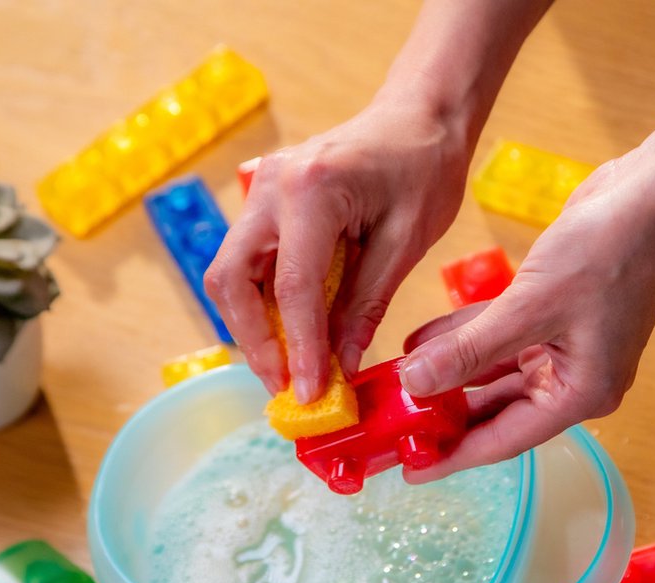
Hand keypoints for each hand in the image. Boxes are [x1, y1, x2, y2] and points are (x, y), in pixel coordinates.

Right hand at [204, 99, 470, 401]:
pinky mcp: (265, 205)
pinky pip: (249, 264)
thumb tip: (339, 365)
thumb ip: (366, 304)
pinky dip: (263, 305)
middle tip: (286, 388)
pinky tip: (292, 337)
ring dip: (253, 327)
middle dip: (254, 342)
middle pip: (231, 281)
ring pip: (231, 275)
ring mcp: (261, 193)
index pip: (292, 287)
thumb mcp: (406, 242)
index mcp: (312, 190)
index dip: (299, 349)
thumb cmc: (424, 168)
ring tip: (290, 371)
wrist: (418, 115)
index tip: (311, 394)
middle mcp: (271, 188)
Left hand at [398, 30, 654, 480]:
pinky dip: (464, 338)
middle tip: (391, 429)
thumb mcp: (529, 307)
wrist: (654, 193)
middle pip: (496, 410)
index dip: (454, 458)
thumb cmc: (607, 251)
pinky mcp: (554, 314)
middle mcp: (573, 379)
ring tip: (394, 382)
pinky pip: (499, 337)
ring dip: (448, 373)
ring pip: (493, 372)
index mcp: (580, 394)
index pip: (504, 439)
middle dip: (444, 415)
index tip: (410, 474)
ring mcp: (565, 346)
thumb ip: (468, 350)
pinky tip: (421, 340)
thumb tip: (413, 383)